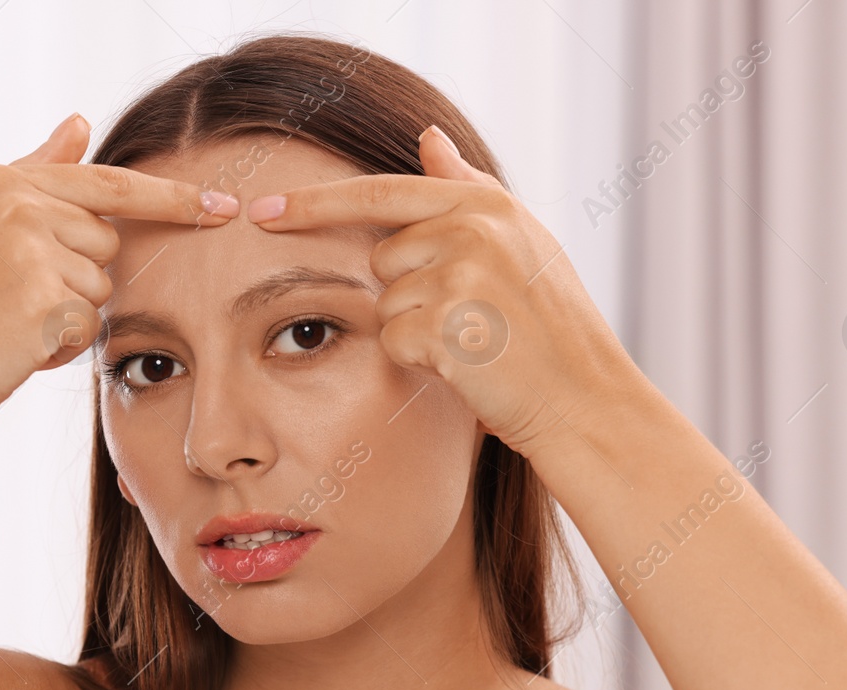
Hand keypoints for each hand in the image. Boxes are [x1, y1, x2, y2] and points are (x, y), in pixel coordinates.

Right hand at [0, 112, 240, 437]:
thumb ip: (39, 172)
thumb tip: (82, 121)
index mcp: (2, 179)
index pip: (110, 183)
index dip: (172, 198)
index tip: (223, 206)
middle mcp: (16, 202)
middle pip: (109, 244)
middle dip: (79, 282)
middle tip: (16, 305)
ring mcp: (29, 246)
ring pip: (100, 289)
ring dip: (67, 319)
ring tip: (8, 328)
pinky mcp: (41, 296)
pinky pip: (87, 327)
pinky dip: (59, 349)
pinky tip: (12, 350)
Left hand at [244, 125, 635, 463]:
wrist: (584, 397)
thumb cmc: (552, 325)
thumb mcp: (521, 240)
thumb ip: (467, 187)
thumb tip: (427, 136)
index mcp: (486, 203)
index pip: (379, 191)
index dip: (314, 203)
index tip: (262, 209)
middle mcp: (473, 230)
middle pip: (381, 256)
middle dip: (407, 290)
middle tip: (468, 317)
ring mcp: (460, 276)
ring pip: (386, 303)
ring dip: (416, 329)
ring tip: (474, 341)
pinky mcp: (448, 326)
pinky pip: (393, 341)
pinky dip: (420, 360)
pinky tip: (467, 365)